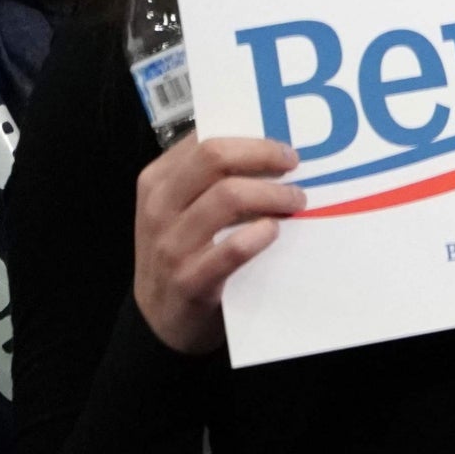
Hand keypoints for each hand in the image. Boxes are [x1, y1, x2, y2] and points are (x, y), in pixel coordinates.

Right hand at [132, 135, 303, 354]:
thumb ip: (211, 177)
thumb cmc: (183, 249)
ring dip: (272, 194)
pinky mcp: (188, 281)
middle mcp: (159, 208)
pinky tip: (274, 231)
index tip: (284, 142)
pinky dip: (259, 235)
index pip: (205, 139)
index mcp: (158, 181)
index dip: (251, 136)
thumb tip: (269, 144)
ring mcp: (170, 245)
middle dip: (262, 154)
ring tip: (296, 200)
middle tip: (293, 163)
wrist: (160, 317)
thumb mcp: (182, 207)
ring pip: (228, 196)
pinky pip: (231, 249)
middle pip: (213, 156)